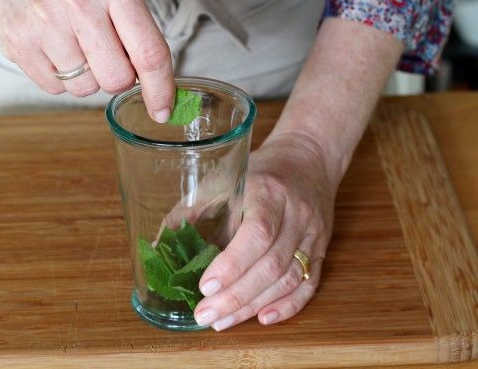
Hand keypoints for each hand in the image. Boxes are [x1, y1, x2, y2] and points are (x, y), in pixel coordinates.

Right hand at [0, 0, 173, 120]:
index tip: (162, 110)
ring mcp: (45, 25)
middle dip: (115, 77)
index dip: (160, 89)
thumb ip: (135, 30)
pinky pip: (54, 89)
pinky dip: (57, 78)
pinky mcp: (18, 44)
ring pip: (85, 89)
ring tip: (70, 44)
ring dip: (84, 77)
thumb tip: (154, 84)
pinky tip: (51, 48)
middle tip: (102, 54)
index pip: (149, 53)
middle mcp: (80, 4)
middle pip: (116, 79)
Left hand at [193, 132, 336, 329]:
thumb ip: (192, 209)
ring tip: (222, 321)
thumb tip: (160, 245)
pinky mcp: (321, 249)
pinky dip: (287, 306)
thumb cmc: (259, 170)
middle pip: (271, 264)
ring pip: (288, 279)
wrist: (308, 160)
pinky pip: (308, 284)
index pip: (257, 233)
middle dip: (236, 295)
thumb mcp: (223, 177)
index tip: (205, 286)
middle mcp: (296, 214)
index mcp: (269, 191)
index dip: (232, 264)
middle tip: (205, 315)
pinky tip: (263, 318)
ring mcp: (312, 234)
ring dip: (253, 305)